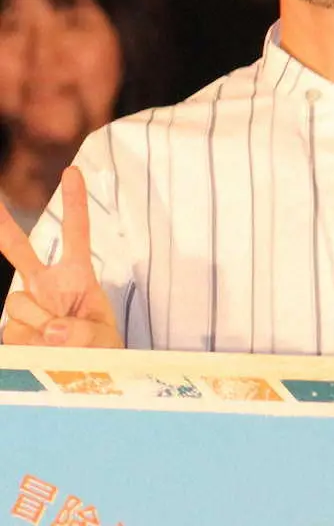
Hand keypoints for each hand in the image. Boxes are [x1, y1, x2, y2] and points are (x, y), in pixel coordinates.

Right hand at [0, 166, 121, 348]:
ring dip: (38, 323)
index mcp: (77, 277)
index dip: (74, 203)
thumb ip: (83, 332)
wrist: (82, 380)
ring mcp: (25, 307)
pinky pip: (13, 333)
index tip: (72, 171)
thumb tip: (51, 330)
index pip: (76, 234)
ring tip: (56, 343)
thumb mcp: (104, 340)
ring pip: (18, 303)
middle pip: (21, 250)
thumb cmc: (99, 352)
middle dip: (4, 227)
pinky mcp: (10, 332)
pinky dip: (29, 346)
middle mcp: (46, 285)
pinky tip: (40, 354)